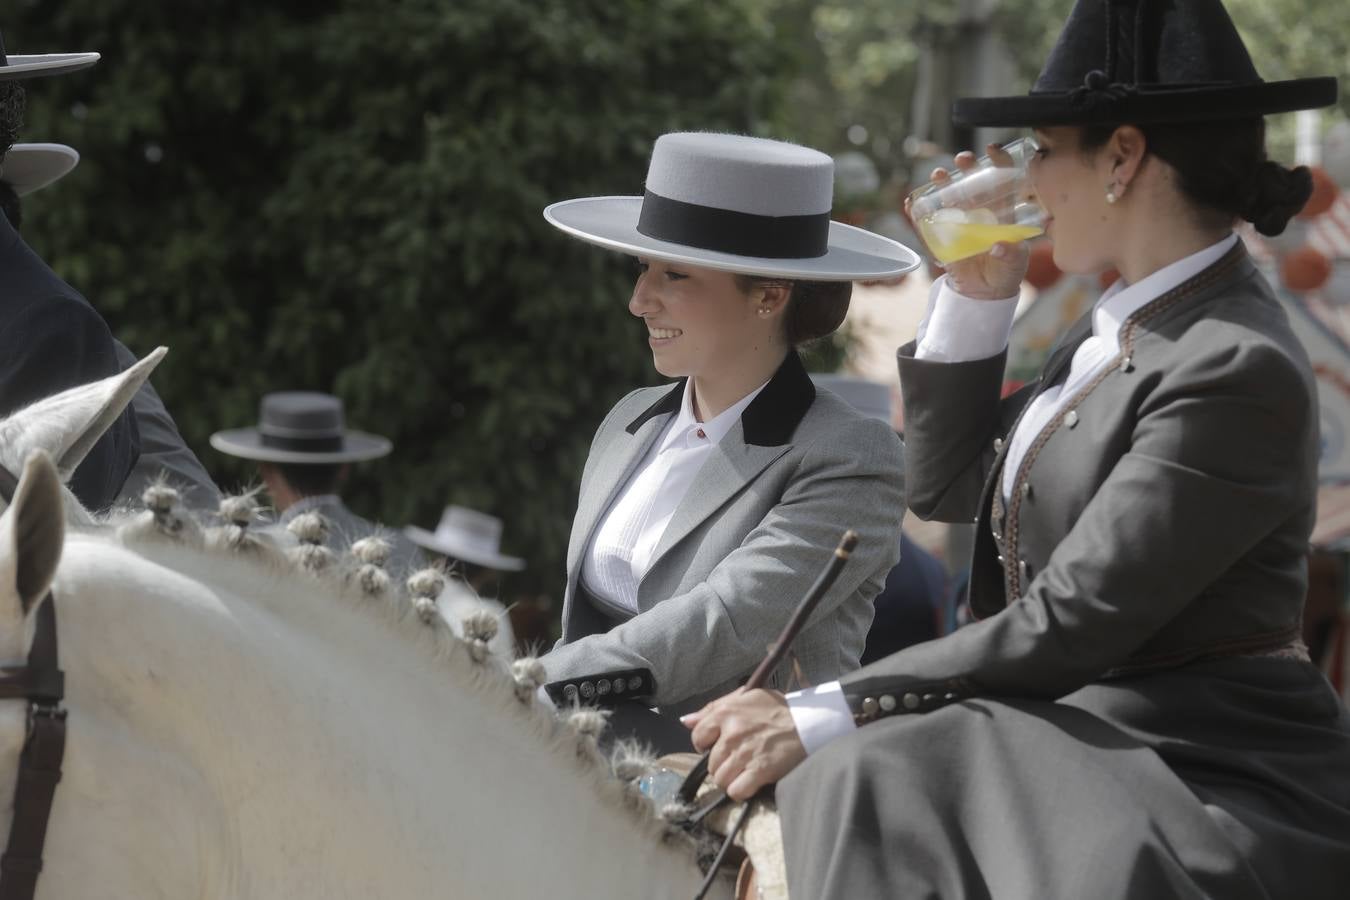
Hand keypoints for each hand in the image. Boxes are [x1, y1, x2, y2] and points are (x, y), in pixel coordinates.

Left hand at [682, 688, 806, 800]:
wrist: (809, 723)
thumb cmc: (777, 709)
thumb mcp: (745, 697)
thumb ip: (713, 708)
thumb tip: (685, 721)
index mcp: (726, 712)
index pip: (698, 736)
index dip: (705, 745)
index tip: (717, 746)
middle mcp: (732, 733)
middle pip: (710, 763)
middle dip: (722, 765)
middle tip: (738, 760)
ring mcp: (745, 753)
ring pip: (720, 779)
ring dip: (731, 779)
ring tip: (745, 771)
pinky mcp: (760, 771)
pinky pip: (736, 791)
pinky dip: (741, 790)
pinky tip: (750, 782)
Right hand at [905, 144, 1029, 300]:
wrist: (985, 292)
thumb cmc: (1006, 272)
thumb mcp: (1016, 263)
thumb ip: (1012, 254)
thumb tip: (998, 247)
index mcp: (1001, 210)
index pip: (1002, 179)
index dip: (999, 162)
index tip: (992, 149)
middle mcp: (979, 211)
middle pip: (972, 182)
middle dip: (967, 167)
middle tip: (962, 159)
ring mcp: (959, 222)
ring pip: (948, 197)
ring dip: (941, 184)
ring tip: (938, 175)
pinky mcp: (941, 238)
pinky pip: (926, 223)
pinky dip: (917, 213)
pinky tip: (911, 204)